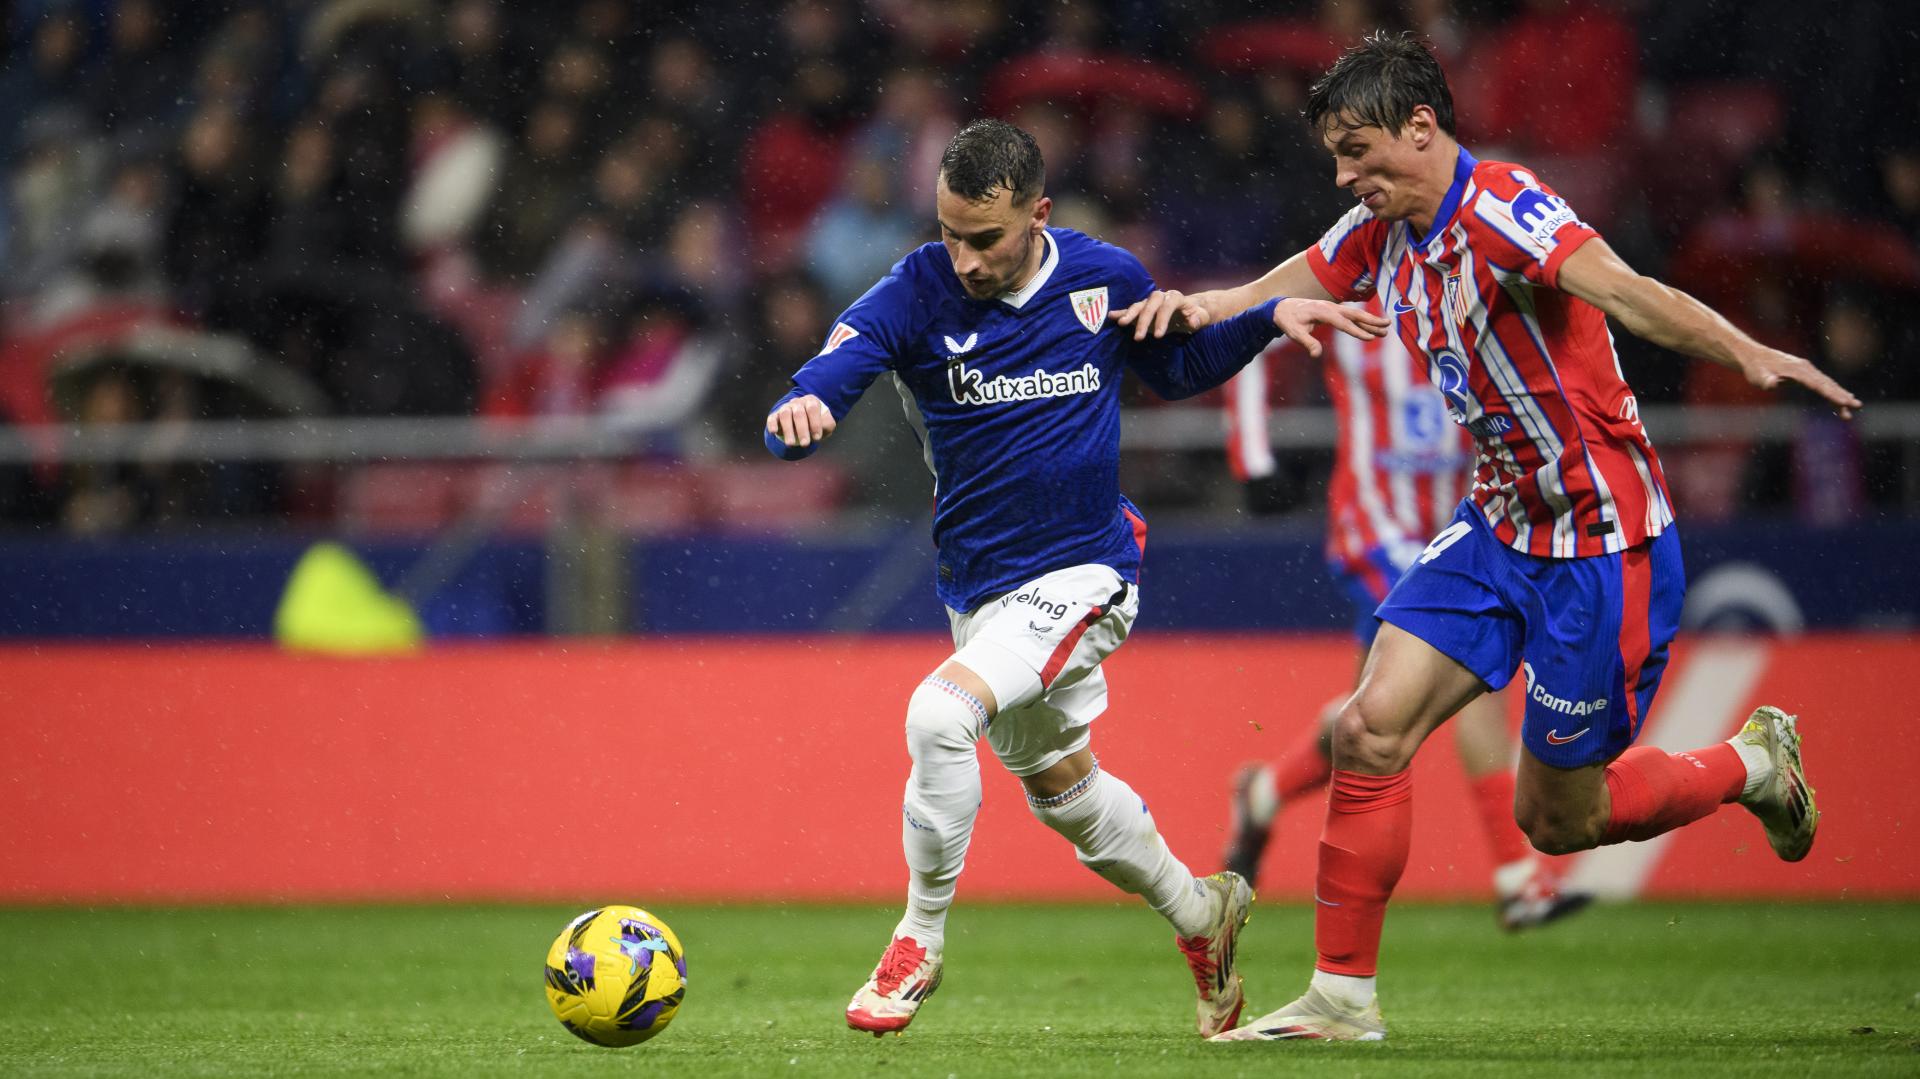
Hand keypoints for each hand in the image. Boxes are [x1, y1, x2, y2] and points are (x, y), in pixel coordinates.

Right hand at [766, 394, 835, 447]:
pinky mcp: (776, 416)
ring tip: (791, 444)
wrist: (803, 424)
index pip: (812, 408)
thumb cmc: (816, 424)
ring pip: (785, 415)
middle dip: (802, 430)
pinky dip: (772, 424)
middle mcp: (798, 402)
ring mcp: (786, 408)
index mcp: (811, 401)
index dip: (815, 423)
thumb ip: (826, 425)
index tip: (817, 438)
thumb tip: (818, 430)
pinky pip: (772, 418)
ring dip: (788, 430)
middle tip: (805, 444)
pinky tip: (774, 432)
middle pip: (799, 413)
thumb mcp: (826, 424)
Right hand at [1111, 289, 1212, 339]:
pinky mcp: (1143, 309)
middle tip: (1139, 338)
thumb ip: (1199, 318)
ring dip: (1130, 314)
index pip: (1168, 306)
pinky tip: (1111, 316)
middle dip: (1144, 320)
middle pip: (1150, 305)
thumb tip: (1192, 321)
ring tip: (1121, 324)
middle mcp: (1162, 297)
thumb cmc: (1198, 315)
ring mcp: (1151, 303)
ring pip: (1139, 305)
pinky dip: (1122, 312)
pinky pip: (1131, 309)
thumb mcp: (1203, 317)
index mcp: (1176, 298)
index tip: (1159, 336)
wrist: (1191, 310)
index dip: (1162, 320)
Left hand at [1273, 298, 1389, 357]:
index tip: (1370, 338)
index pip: (1343, 322)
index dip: (1357, 331)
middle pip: (1354, 314)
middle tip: (1387, 327)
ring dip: (1370, 321)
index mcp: (1322, 311)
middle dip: (1371, 321)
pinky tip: (1373, 326)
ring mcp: (1333, 308)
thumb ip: (1306, 342)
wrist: (1283, 307)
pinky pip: (1350, 316)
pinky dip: (1362, 321)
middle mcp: (1330, 307)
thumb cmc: (1288, 320)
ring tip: (1386, 329)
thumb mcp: (1294, 332)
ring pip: (1355, 314)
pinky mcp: (1334, 311)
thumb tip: (1316, 355)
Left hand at [1740, 346, 1862, 418]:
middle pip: (1827, 384)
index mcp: (1798, 371)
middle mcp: (1805, 368)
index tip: (1845, 402)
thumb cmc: (1754, 368)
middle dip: (1842, 396)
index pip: (1819, 385)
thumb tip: (1771, 383)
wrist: (1752, 355)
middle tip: (1857, 406)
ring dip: (1840, 395)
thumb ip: (1765, 380)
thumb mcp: (1756, 375)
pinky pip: (1822, 382)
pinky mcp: (1804, 372)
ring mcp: (1806, 369)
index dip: (1832, 394)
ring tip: (1853, 407)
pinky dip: (1832, 390)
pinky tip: (1842, 398)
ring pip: (1827, 383)